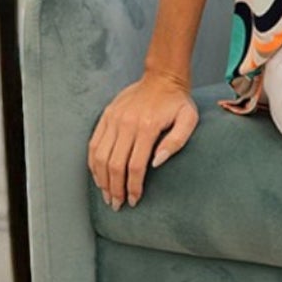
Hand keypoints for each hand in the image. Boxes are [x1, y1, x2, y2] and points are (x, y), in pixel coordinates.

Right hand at [88, 68, 197, 210]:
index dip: (132, 187)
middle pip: (114, 165)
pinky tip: (98, 176)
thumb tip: (157, 162)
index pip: (134, 166)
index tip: (133, 201)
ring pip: (100, 156)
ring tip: (106, 195)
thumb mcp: (188, 119)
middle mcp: (126, 124)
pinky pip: (94, 144)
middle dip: (114, 189)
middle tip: (117, 204)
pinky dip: (93, 163)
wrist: (162, 77)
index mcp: (146, 127)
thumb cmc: (177, 101)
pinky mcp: (106, 116)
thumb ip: (176, 142)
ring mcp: (113, 119)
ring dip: (101, 179)